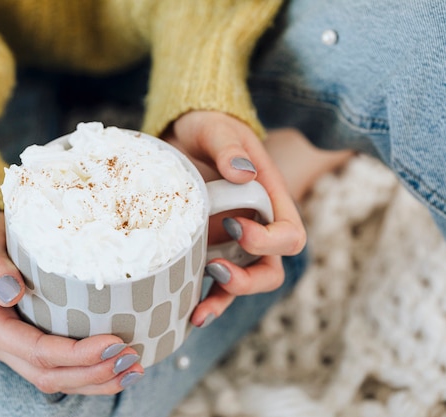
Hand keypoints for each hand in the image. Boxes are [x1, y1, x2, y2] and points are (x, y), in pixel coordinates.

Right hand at [0, 211, 143, 394]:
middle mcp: (0, 345)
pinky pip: (60, 370)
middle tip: (131, 358)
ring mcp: (14, 350)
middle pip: (49, 374)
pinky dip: (89, 374)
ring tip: (133, 370)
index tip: (113, 342)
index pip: (37, 351)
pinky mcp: (29, 346)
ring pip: (56, 380)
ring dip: (96, 381)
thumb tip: (11, 292)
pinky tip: (117, 368)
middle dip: (93, 372)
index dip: (77, 354)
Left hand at [161, 111, 305, 325]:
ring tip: (198, 312)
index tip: (234, 225)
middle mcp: (255, 227)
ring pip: (241, 284)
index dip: (268, 241)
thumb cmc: (206, 127)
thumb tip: (244, 172)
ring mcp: (229, 243)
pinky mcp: (204, 248)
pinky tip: (184, 311)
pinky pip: (210, 283)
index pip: (289, 235)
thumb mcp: (216, 129)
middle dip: (250, 280)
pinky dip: (202, 299)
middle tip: (216, 268)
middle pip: (271, 269)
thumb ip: (229, 146)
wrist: (179, 135)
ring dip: (224, 300)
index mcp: (270, 200)